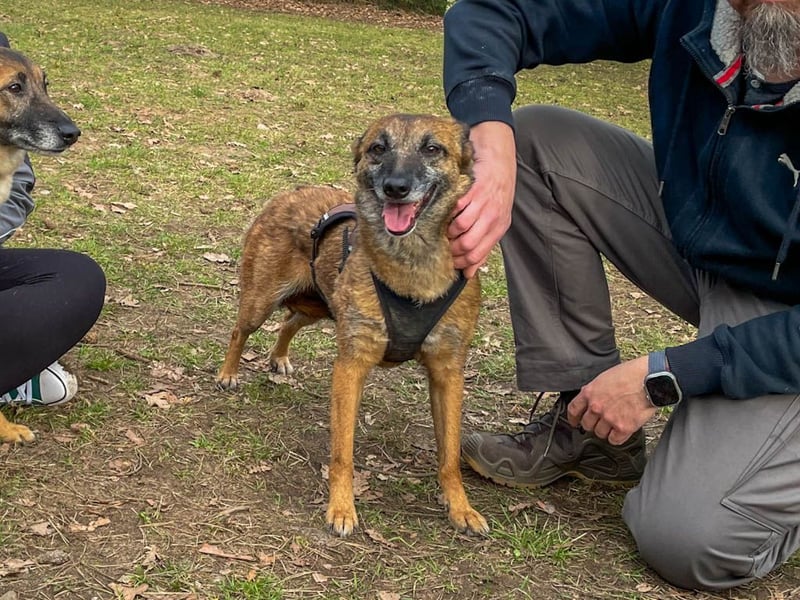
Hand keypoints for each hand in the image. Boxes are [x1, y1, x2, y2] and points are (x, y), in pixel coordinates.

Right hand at [448, 121, 514, 277]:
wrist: (497, 154)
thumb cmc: (496, 187)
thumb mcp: (496, 216)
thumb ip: (484, 243)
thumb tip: (470, 273)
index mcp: (500, 226)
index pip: (478, 255)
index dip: (461, 263)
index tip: (450, 263)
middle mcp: (494, 217)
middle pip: (468, 245)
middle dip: (451, 250)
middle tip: (442, 247)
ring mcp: (485, 204)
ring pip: (461, 229)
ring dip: (448, 232)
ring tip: (443, 229)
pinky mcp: (475, 190)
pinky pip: (458, 209)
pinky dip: (449, 213)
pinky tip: (446, 212)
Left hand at [566, 356, 656, 444]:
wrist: (651, 378)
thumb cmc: (632, 374)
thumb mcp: (606, 377)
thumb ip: (595, 390)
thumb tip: (591, 399)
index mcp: (590, 392)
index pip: (573, 410)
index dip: (573, 418)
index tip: (575, 422)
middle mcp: (597, 407)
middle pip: (586, 424)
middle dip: (592, 424)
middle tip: (600, 422)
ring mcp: (609, 418)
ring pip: (599, 433)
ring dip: (605, 431)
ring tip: (614, 424)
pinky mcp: (623, 428)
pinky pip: (614, 440)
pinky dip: (617, 437)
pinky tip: (621, 431)